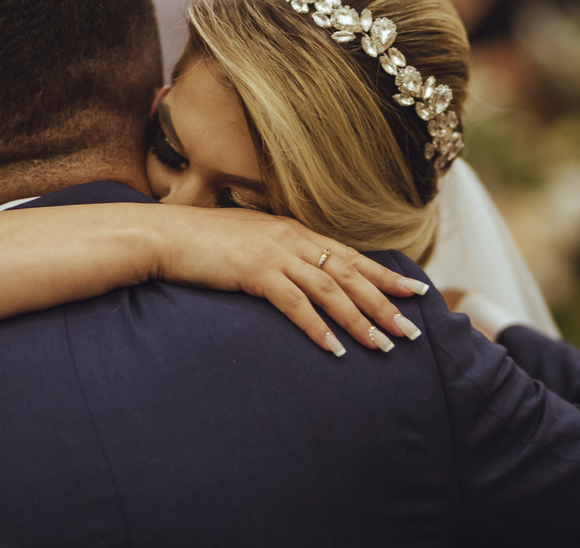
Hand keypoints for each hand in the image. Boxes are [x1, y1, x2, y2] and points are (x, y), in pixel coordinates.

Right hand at [153, 206, 430, 355]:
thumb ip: (279, 253)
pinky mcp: (255, 272)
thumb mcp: (251, 241)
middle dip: (385, 303)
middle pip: (350, 274)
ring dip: (360, 320)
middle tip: (412, 329)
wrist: (165, 235)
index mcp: (295, 230)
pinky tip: (334, 348)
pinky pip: (294, 304)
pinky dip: (318, 327)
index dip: (384, 275)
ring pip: (331, 290)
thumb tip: (301, 274)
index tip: (414, 291)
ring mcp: (275, 254)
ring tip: (384, 345)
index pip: (350, 256)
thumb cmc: (204, 243)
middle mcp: (292, 239)